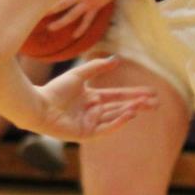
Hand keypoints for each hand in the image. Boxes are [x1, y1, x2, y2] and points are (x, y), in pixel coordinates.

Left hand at [34, 57, 159, 139]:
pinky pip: (105, 128)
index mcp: (91, 98)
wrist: (38, 105)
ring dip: (130, 111)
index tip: (150, 92)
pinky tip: (129, 114)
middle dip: (138, 104)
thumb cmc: (54, 90)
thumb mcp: (79, 74)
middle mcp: (93, 112)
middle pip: (120, 107)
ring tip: (144, 105)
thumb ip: (97, 67)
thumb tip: (117, 59)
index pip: (117, 96)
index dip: (134, 94)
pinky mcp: (85, 135)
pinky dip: (118, 122)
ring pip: (115, 117)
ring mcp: (90, 124)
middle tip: (156, 103)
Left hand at [42, 0, 117, 44]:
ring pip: (72, 16)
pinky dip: (81, 29)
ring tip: (50, 28)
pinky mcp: (96, 7)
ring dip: (61, 23)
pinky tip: (74, 35)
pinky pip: (87, 21)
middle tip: (35, 15)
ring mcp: (89, 2)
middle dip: (48, 11)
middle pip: (60, 5)